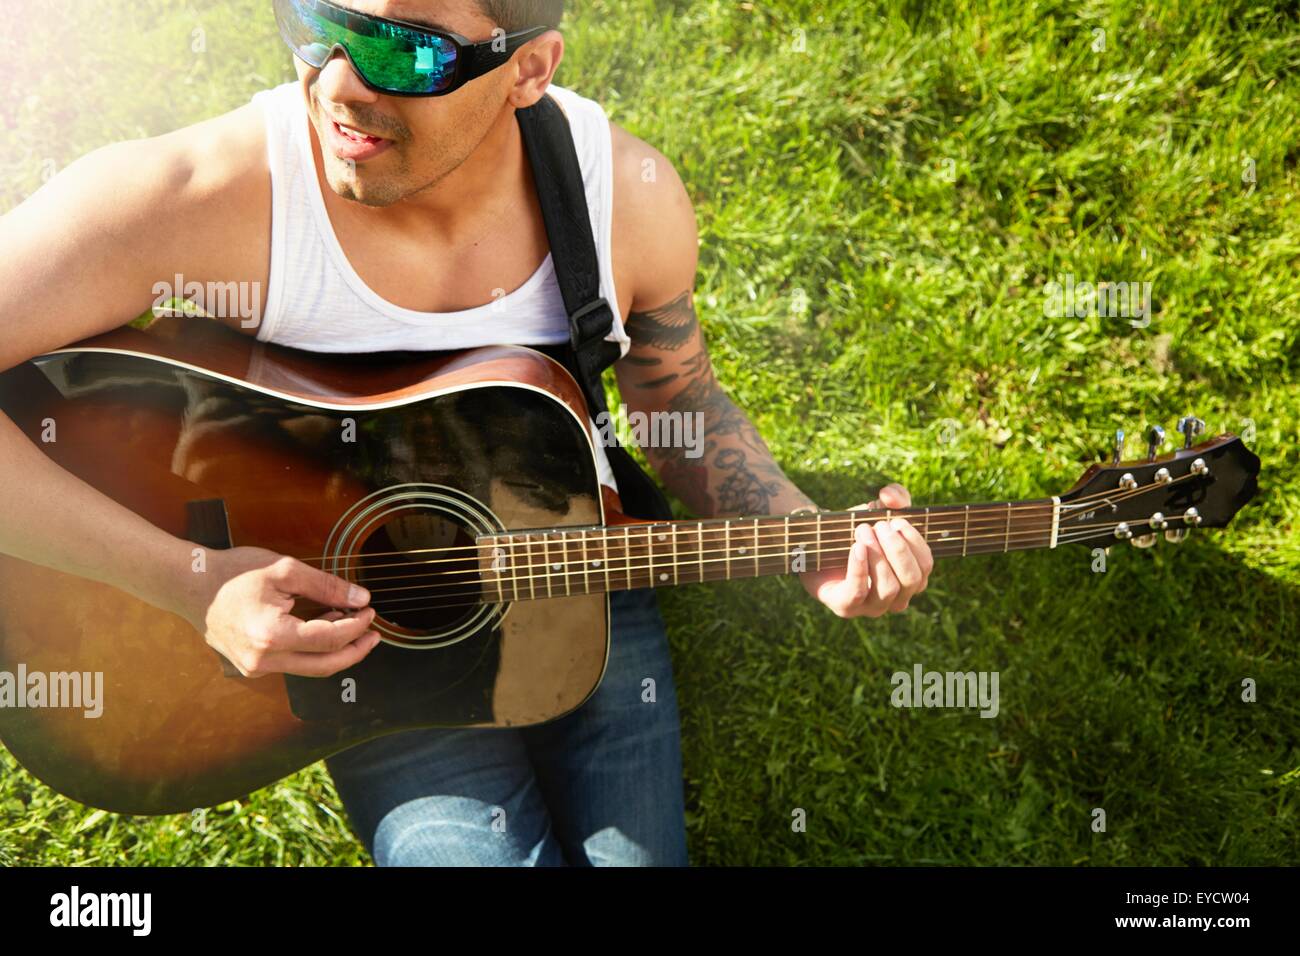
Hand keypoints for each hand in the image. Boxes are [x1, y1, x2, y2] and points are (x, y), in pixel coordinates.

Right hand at [179, 546, 380, 677]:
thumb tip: (361, 599)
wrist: (190, 585)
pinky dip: (314, 649)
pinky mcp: (253, 667)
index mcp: (272, 636)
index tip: (370, 610)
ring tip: (353, 624)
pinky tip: (324, 625)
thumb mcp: (285, 570)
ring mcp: (256, 668)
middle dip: (355, 650)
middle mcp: (263, 660)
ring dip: (336, 649)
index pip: (329, 639)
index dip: (356, 626)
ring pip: (310, 668)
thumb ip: (326, 587)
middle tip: (374, 632)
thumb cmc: (234, 573)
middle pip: (325, 665)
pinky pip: (293, 663)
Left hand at [800, 483, 932, 617]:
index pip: (925, 566)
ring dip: (877, 555)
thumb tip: (892, 497)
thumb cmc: (856, 531)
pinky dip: (858, 568)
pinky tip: (856, 547)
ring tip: (862, 530)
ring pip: (888, 589)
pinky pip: (857, 593)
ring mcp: (871, 607)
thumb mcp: (878, 509)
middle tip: (878, 526)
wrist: (817, 543)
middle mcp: (896, 597)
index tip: (896, 521)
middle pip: (911, 580)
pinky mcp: (845, 607)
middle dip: (897, 549)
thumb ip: (894, 496)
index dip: (915, 542)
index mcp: (910, 578)